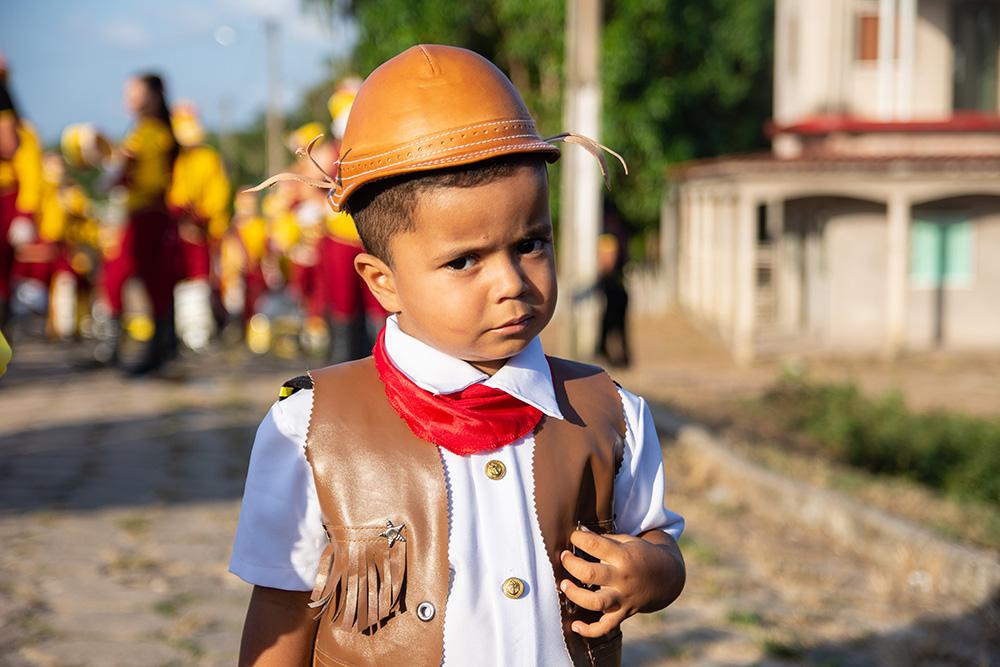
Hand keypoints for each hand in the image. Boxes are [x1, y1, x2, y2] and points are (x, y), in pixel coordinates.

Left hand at [559, 528, 684, 637]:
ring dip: (575, 595)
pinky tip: (575, 626)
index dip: (578, 538)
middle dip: (571, 564)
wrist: (666, 577)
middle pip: (590, 574)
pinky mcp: (623, 614)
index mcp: (623, 556)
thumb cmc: (640, 555)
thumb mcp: (627, 541)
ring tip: (564, 585)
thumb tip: (579, 532)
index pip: (594, 545)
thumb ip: (604, 539)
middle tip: (564, 557)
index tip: (573, 537)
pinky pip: (605, 627)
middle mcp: (622, 578)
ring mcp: (623, 598)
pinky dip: (589, 630)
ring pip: (596, 603)